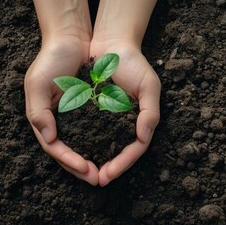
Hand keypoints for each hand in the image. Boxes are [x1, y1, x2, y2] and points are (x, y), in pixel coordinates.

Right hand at [24, 37, 98, 184]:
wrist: (73, 39)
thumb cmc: (51, 59)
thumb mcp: (37, 83)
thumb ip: (38, 112)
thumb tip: (49, 140)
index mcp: (47, 119)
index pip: (57, 148)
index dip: (70, 161)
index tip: (85, 170)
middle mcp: (63, 121)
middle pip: (73, 152)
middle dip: (85, 168)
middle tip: (100, 179)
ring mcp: (79, 116)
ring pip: (87, 144)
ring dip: (98, 159)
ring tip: (110, 171)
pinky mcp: (95, 108)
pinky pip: (100, 129)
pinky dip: (106, 141)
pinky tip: (116, 150)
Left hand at [90, 41, 160, 185]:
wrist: (112, 44)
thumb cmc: (134, 63)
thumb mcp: (149, 85)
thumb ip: (150, 112)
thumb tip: (144, 138)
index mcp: (139, 120)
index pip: (135, 148)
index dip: (123, 163)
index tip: (109, 174)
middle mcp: (125, 123)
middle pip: (118, 153)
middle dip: (108, 168)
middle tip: (96, 180)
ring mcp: (109, 119)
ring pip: (103, 146)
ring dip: (94, 161)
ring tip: (84, 173)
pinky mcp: (93, 111)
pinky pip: (89, 132)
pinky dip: (84, 144)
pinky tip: (75, 153)